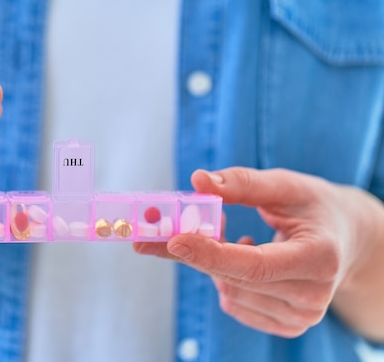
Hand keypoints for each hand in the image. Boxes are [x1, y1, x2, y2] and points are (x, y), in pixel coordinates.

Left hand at [134, 167, 383, 337]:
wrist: (345, 240)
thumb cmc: (314, 207)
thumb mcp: (286, 186)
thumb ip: (243, 183)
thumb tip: (198, 181)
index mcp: (319, 258)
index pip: (255, 265)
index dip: (212, 254)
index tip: (174, 240)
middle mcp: (312, 296)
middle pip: (235, 278)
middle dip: (196, 251)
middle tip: (162, 229)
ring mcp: (300, 317)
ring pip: (229, 291)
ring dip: (211, 261)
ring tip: (226, 233)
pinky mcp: (286, 325)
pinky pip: (234, 303)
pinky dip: (223, 276)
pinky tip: (239, 255)